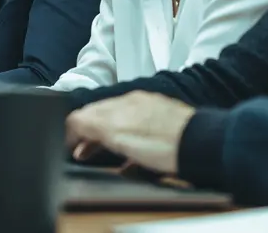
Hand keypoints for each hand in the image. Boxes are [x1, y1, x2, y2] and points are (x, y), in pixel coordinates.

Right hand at [65, 91, 195, 175]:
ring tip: (97, 156)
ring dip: (105, 142)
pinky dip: (127, 149)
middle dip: (88, 135)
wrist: (201, 147)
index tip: (67, 144)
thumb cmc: (161, 141)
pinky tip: (128, 164)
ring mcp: (153, 116)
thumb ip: (89, 124)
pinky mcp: (167, 131)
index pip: (88, 111)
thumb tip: (70, 123)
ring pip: (120, 129)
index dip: (73, 129)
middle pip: (103, 119)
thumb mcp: (116, 132)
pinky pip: (139, 139)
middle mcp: (138, 105)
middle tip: (78, 152)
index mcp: (123, 102)